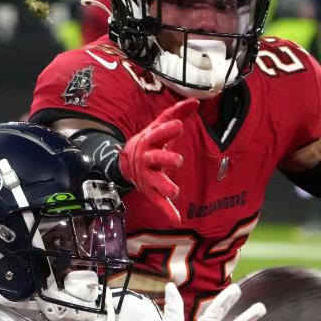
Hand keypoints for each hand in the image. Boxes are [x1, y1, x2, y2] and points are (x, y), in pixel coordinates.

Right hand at [120, 98, 194, 222]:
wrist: (124, 162)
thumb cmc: (149, 141)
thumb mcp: (158, 126)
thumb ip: (176, 113)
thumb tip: (196, 101)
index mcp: (149, 141)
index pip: (158, 134)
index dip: (167, 130)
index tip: (179, 125)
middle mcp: (146, 159)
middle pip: (155, 158)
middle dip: (165, 159)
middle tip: (178, 160)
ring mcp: (147, 176)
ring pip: (155, 182)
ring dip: (164, 186)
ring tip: (174, 191)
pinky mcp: (150, 191)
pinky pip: (158, 202)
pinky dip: (167, 211)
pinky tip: (176, 219)